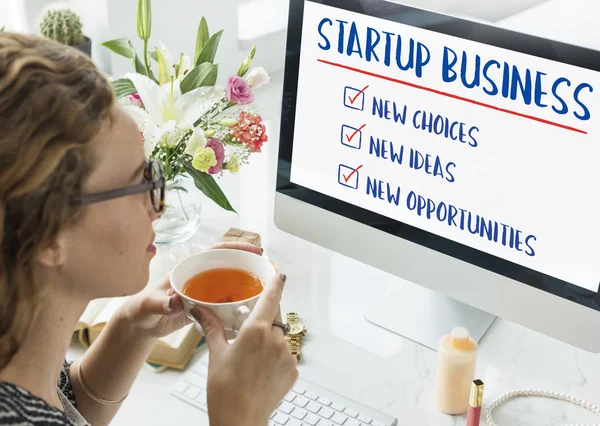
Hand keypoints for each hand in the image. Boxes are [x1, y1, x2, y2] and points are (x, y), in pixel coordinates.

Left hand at [118, 241, 263, 338]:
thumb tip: (176, 301)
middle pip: (229, 265)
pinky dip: (239, 305)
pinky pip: (226, 303)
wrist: (139, 325)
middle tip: (269, 271)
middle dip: (249, 265)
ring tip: (266, 290)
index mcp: (189, 268)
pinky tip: (250, 311)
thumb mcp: (149, 305)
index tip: (255, 250)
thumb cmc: (142, 310)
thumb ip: (161, 303)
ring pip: (230, 284)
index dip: (237, 248)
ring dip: (247, 286)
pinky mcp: (205, 307)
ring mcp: (204, 292)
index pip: (216, 251)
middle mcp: (200, 277)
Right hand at [191, 273, 297, 425]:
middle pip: (276, 315)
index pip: (271, 297)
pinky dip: (274, 356)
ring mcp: (287, 355)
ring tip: (251, 356)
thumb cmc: (225, 390)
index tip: (279, 273)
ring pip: (280, 336)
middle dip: (266, 315)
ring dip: (269, 338)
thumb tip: (200, 310)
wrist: (240, 420)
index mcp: (256, 331)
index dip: (276, 283)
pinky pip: (285, 354)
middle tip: (251, 325)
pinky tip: (260, 369)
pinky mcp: (293, 370)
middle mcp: (275, 340)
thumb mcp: (216, 354)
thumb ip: (212, 327)